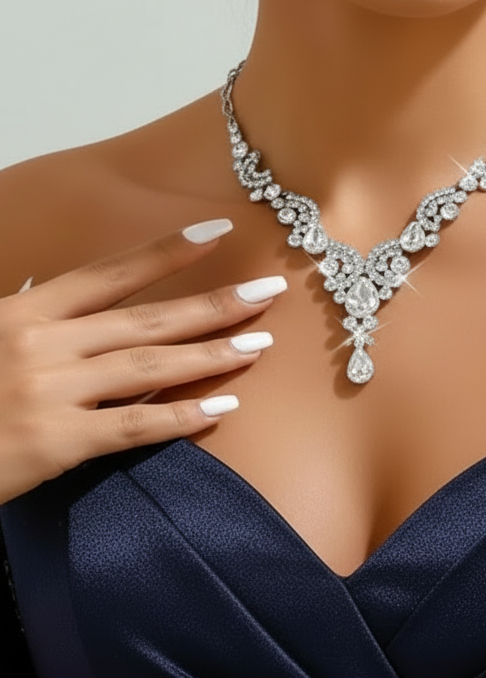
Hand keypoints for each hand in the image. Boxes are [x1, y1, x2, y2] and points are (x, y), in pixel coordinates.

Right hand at [0, 219, 285, 504]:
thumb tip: (54, 288)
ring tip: (261, 342)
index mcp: (25, 313)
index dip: (167, 252)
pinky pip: (133, 426)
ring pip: (150, 366)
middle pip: (147, 318)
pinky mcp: (55, 444)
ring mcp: (51, 393)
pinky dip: (181, 416)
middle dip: (214, 303)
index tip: (218, 233)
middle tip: (268, 291)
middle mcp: (43, 344)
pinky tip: (224, 407)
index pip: (111, 274)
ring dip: (212, 353)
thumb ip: (30, 314)